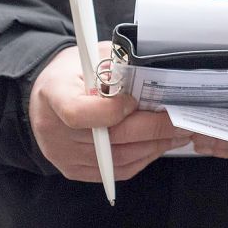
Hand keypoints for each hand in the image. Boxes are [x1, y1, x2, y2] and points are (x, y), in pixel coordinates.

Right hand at [29, 44, 191, 180]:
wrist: (46, 96)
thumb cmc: (72, 73)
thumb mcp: (90, 56)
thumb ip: (117, 66)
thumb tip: (153, 76)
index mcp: (54, 94)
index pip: (78, 112)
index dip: (112, 110)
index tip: (134, 100)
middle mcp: (54, 130)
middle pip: (110, 138)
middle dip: (153, 128)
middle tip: (181, 120)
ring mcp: (64, 155)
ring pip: (119, 158)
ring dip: (155, 146)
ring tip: (178, 132)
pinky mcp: (76, 170)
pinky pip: (116, 171)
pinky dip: (143, 158)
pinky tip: (159, 145)